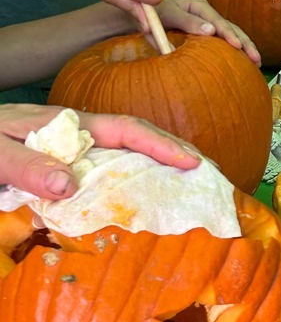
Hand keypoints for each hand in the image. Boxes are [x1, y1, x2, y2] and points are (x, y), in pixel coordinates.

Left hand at [0, 105, 201, 197]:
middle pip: (136, 138)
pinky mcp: (63, 169)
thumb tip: (71, 184)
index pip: (125, 129)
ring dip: (158, 167)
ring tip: (190, 185)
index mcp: (66, 124)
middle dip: (175, 151)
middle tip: (210, 173)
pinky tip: (144, 198)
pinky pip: (105, 174)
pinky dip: (131, 182)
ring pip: (125, 156)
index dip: (161, 144)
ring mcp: (72, 151)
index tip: (192, 162)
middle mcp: (76, 135)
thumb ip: (27, 166)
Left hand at [156, 0, 260, 64]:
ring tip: (256, 62)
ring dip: (244, 47)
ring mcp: (208, 23)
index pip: (218, 21)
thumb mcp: (167, 14)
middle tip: (256, 58)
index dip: (229, 34)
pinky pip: (222, 41)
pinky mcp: (205, 33)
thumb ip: (187, 22)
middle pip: (231, 27)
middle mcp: (207, 13)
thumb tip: (211, 31)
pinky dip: (234, 49)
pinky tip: (243, 62)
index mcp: (199, 7)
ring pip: (231, 34)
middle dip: (245, 42)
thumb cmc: (152, 11)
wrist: (142, 12)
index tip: (237, 46)